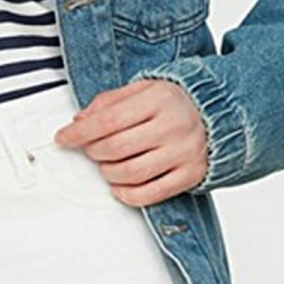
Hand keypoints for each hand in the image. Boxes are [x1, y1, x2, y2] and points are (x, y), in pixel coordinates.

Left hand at [53, 77, 206, 202]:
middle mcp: (173, 126)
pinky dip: (128, 194)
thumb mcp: (142, 89)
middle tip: (91, 150)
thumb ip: (109, 102)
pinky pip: (151, 194)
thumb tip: (79, 122)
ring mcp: (183, 152)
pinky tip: (120, 186)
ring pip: (131, 173)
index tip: (63, 138)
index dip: (79, 133)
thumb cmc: (173, 103)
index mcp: (158, 99)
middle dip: (94, 152)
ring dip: (108, 173)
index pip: (108, 120)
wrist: (220, 114)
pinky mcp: (190, 175)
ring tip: (108, 165)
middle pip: (116, 148)